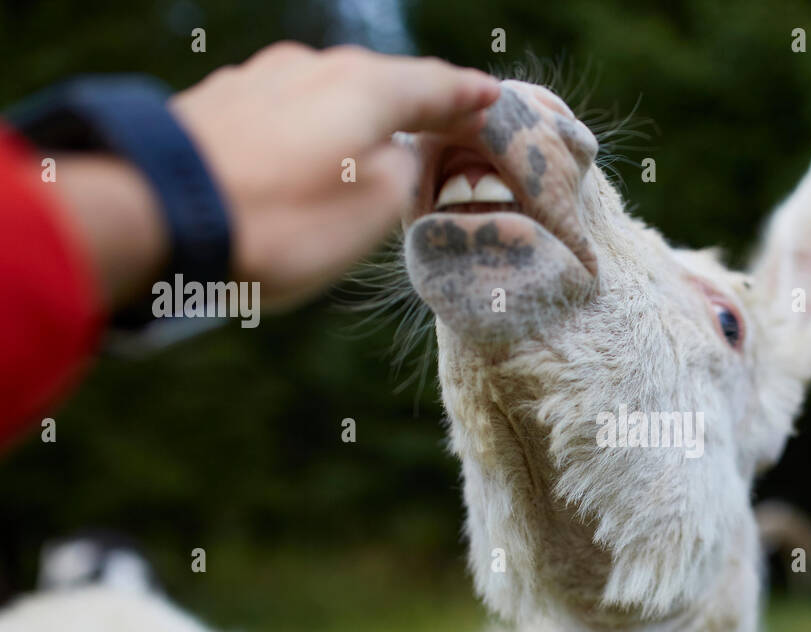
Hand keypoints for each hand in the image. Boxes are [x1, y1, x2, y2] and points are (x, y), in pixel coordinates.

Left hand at [168, 42, 499, 308]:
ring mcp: (259, 79)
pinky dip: (309, 130)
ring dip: (355, 118)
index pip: (435, 85)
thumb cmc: (281, 224)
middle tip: (441, 121)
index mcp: (364, 87)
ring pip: (327, 94)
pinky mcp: (218, 104)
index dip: (468, 97)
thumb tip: (395, 156)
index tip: (491, 100)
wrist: (157, 216)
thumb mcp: (372, 212)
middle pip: (379, 82)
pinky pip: (285, 112)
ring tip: (370, 147)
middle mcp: (313, 67)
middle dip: (412, 103)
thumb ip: (403, 175)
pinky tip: (305, 155)